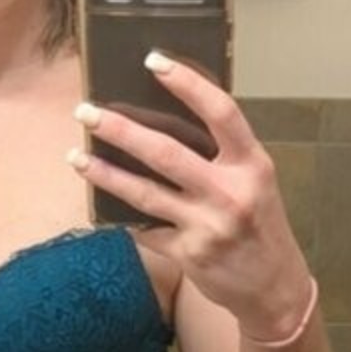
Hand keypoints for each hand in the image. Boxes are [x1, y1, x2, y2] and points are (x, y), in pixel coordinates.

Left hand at [69, 52, 313, 340]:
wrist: (275, 289)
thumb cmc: (261, 226)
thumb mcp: (256, 182)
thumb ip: (224, 154)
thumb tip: (170, 119)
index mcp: (251, 165)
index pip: (220, 112)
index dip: (187, 83)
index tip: (154, 61)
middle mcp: (230, 193)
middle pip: (166, 152)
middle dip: (120, 129)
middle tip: (86, 111)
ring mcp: (207, 226)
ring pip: (144, 192)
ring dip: (104, 173)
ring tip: (75, 156)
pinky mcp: (188, 255)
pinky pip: (144, 229)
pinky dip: (120, 217)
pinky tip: (98, 204)